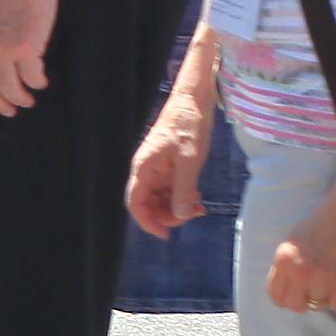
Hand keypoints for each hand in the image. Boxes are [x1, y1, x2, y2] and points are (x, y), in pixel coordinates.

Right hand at [127, 103, 204, 238]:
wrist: (193, 101)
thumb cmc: (188, 125)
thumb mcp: (189, 160)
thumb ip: (183, 190)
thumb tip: (180, 216)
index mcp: (144, 168)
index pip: (135, 203)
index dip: (147, 222)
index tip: (166, 235)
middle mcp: (147, 171)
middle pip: (148, 204)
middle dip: (167, 215)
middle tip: (192, 215)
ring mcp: (159, 169)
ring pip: (161, 198)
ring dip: (177, 208)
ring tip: (199, 208)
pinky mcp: (170, 166)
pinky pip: (172, 189)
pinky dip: (183, 198)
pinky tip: (198, 199)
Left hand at [270, 179, 335, 315]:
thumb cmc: (321, 221)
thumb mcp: (292, 240)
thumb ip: (286, 264)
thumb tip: (285, 285)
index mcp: (284, 259)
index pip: (275, 294)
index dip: (282, 298)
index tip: (290, 294)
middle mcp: (301, 271)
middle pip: (294, 305)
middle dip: (300, 301)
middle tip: (307, 292)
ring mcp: (323, 277)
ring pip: (316, 305)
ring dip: (320, 297)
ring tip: (325, 283)